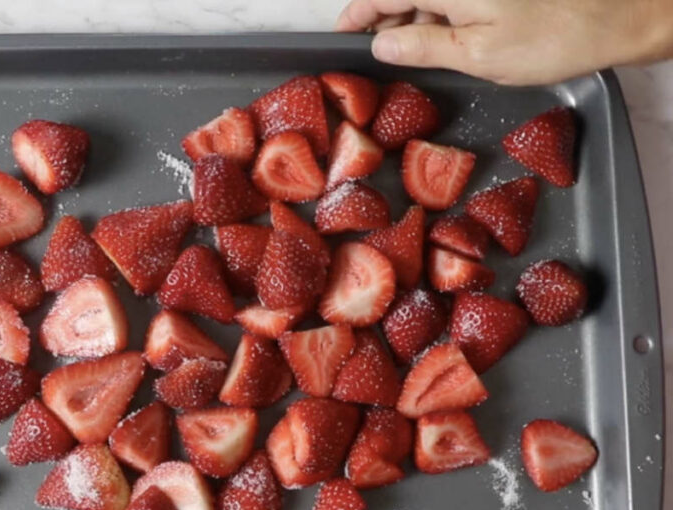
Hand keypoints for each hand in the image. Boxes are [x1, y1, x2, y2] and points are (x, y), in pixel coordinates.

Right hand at [335, 0, 672, 84]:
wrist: (611, 19)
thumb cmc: (549, 39)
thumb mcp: (475, 54)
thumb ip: (421, 45)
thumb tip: (380, 42)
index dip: (356, 13)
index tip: (339, 36)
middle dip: (384, 18)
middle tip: (374, 56)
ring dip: (413, 19)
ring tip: (410, 55)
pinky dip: (439, 17)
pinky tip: (445, 42)